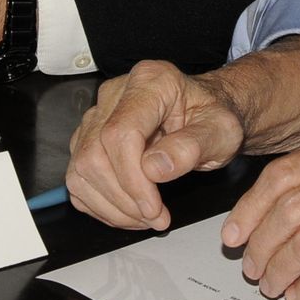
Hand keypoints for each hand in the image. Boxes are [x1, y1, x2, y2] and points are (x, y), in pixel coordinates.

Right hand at [66, 62, 245, 231]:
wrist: (207, 115)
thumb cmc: (214, 118)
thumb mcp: (221, 131)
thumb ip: (192, 146)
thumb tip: (155, 168)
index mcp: (151, 82)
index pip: (121, 134)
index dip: (132, 179)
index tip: (154, 208)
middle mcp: (116, 94)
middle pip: (94, 154)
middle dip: (123, 198)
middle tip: (155, 218)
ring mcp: (97, 115)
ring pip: (80, 169)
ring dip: (111, 206)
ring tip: (146, 217)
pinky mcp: (88, 138)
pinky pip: (78, 178)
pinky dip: (100, 204)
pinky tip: (129, 212)